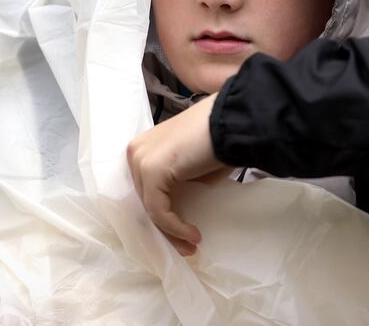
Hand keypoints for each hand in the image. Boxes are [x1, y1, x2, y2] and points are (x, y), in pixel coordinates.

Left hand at [126, 92, 231, 254]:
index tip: (179, 234)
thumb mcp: (190, 168)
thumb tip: (176, 208)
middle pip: (144, 200)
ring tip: (191, 245)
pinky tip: (193, 235)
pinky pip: (159, 209)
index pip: (143, 190)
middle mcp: (136, 151)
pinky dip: (175, 227)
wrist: (233, 123)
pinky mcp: (151, 169)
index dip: (160, 215)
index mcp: (143, 147)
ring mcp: (141, 158)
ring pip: (150, 208)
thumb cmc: (219, 142)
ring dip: (172, 232)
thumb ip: (176, 183)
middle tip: (187, 246)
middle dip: (165, 228)